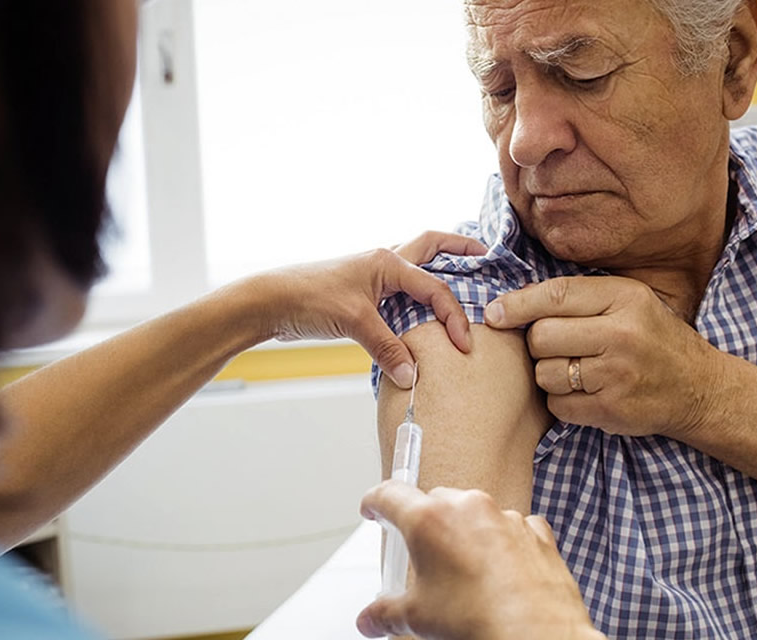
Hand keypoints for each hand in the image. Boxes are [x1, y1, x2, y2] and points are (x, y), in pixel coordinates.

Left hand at [258, 232, 485, 387]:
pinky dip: (417, 295)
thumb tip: (413, 377)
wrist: (271, 302)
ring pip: (415, 264)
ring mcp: (372, 276)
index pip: (435, 288)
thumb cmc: (308, 299)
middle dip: (460, 248)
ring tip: (463, 275)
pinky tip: (423, 310)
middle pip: (431, 246)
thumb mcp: (355, 323)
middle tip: (485, 254)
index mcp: (388, 262)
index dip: (454, 317)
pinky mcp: (362, 293)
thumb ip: (388, 349)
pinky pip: (399, 289)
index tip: (464, 345)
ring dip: (439, 267)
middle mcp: (384, 262)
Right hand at [356, 481, 600, 639]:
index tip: (373, 508)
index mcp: (429, 519)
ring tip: (464, 572)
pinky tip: (500, 572)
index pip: (390, 495)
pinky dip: (503, 542)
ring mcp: (504, 515)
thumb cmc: (478, 620)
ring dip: (466, 533)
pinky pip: (511, 526)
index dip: (375, 502)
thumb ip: (387, 613)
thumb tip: (372, 620)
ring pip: (475, 512)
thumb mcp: (418, 618)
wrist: (536, 634)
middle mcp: (467, 507)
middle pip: (434, 501)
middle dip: (425, 524)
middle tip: (422, 555)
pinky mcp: (534, 531)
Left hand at [483, 276, 722, 437]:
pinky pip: (557, 405)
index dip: (517, 304)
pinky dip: (562, 402)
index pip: (556, 295)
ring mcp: (616, 375)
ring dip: (550, 374)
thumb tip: (512, 301)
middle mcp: (621, 334)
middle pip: (541, 336)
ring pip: (545, 373)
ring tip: (576, 371)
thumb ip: (579, 298)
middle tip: (559, 347)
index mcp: (625, 298)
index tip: (494, 313)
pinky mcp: (611, 410)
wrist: (699, 388)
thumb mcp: (627, 302)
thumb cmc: (652, 339)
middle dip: (539, 343)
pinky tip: (585, 393)